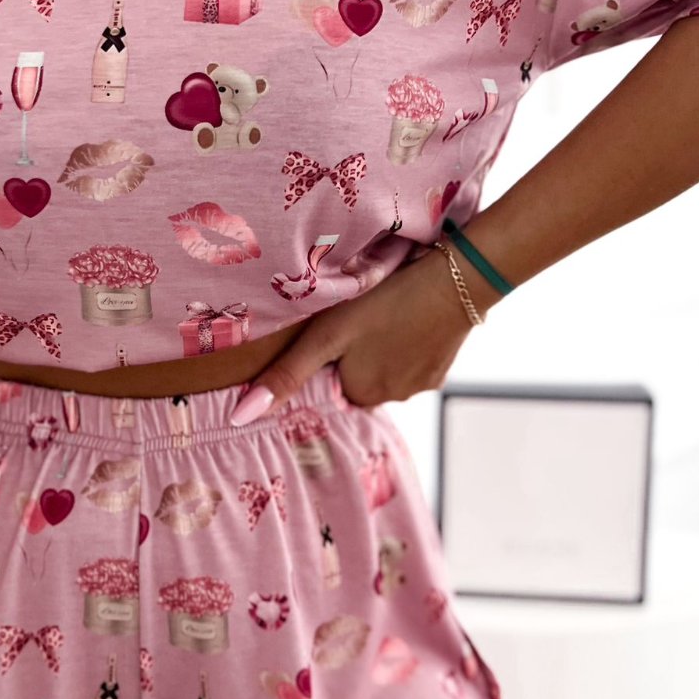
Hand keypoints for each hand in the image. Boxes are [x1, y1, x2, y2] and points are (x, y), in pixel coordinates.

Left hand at [230, 246, 494, 419]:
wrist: (459, 279)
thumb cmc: (386, 301)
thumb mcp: (328, 334)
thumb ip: (287, 375)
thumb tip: (239, 419)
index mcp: (359, 393)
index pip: (328, 381)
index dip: (327, 353)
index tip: (333, 328)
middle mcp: (391, 399)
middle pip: (357, 377)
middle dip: (354, 352)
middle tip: (359, 313)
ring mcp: (421, 385)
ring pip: (385, 367)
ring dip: (381, 346)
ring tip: (384, 311)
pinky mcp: (442, 369)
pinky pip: (413, 360)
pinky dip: (408, 341)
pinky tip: (408, 314)